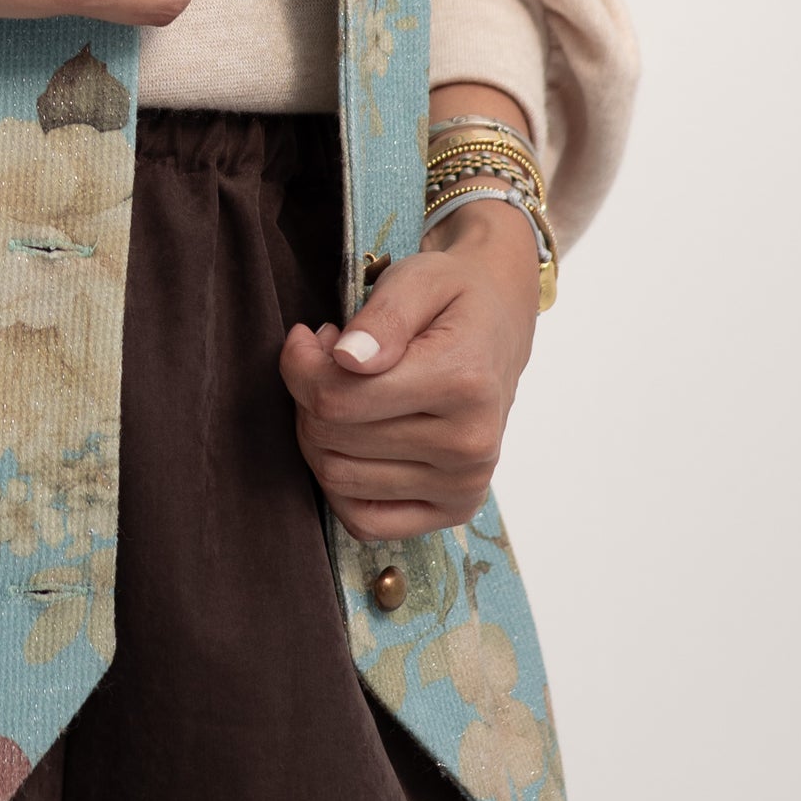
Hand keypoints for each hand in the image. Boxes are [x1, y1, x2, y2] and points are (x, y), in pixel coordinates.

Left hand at [280, 197, 541, 539]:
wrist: (499, 324)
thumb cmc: (453, 297)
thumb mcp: (419, 279)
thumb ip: (383, 317)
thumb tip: (347, 359)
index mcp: (463, 383)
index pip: (336, 400)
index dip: (301, 366)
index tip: (311, 337)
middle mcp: (470, 445)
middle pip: (331, 440)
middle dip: (310, 395)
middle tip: (331, 358)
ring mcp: (464, 485)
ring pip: (338, 478)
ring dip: (321, 434)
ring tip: (347, 390)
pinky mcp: (453, 509)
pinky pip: (365, 521)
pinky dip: (341, 485)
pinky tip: (353, 439)